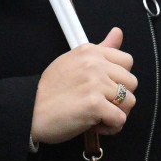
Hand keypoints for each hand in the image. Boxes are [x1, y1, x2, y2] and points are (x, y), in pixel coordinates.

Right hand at [31, 27, 136, 144]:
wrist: (29, 110)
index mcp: (90, 52)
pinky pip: (120, 119)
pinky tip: (95, 127)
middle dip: (120, 98)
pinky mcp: (94, 105)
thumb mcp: (73, 61)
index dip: (119, 79)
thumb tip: (118, 33)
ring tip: (98, 117)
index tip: (105, 89)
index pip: (127, 61)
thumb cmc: (49, 91)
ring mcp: (95, 84)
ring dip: (117, 114)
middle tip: (102, 106)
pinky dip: (111, 127)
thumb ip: (100, 49)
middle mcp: (94, 64)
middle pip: (131, 82)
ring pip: (130, 102)